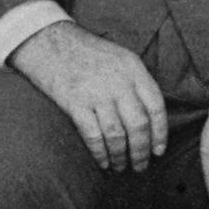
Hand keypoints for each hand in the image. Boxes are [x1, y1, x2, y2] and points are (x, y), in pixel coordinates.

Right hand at [10, 21, 167, 176]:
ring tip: (121, 167)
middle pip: (138, 125)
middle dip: (141, 151)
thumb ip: (135, 82)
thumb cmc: (85, 52)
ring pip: (117, 135)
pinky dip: (100, 154)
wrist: (48, 41)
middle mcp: (119, 81)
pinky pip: (94, 136)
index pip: (156, 106)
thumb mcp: (118, 57)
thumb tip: (148, 118)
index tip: (159, 151)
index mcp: (133, 68)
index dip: (160, 133)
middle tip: (141, 166)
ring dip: (120, 156)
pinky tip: (103, 162)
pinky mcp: (75, 103)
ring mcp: (97, 92)